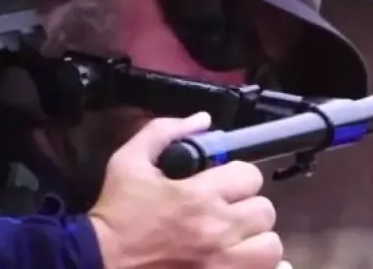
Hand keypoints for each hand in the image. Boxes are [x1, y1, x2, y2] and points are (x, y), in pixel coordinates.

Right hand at [89, 112, 287, 268]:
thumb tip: (203, 119)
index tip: (221, 182)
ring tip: (235, 239)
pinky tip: (244, 260)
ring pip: (271, 246)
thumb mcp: (129, 161)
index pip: (249, 175)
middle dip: (247, 206)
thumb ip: (164, 132)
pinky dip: (265, 268)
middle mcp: (219, 229)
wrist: (101, 260)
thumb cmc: (117, 211)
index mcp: (198, 195)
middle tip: (226, 211)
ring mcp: (224, 263)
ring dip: (255, 239)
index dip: (237, 175)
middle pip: (264, 211)